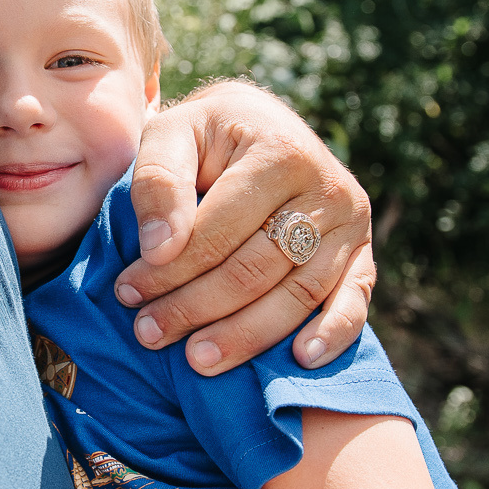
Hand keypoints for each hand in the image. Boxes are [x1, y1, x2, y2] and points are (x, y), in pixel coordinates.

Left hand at [120, 79, 373, 375]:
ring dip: (245, 335)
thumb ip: (159, 180)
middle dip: (196, 307)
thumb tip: (159, 249)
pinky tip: (300, 361)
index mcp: (280, 152)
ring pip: (298, 294)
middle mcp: (326, 188)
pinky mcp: (361, 253)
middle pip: (256, 268)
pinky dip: (333, 334)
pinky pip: (355, 301)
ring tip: (197, 360)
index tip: (127, 293)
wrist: (260, 127)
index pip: (220, 229)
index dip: (170, 268)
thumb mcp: (172, 134)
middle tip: (149, 333)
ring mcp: (350, 224)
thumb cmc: (207, 136)